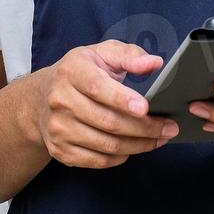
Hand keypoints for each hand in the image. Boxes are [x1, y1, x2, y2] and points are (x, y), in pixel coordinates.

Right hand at [28, 40, 178, 168]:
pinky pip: (98, 160)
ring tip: (159, 139)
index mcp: (72, 71)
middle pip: (108, 121)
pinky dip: (121, 157)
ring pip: (106, 145)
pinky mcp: (60, 150)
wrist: (43, 97)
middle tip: (169, 128)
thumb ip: (130, 55)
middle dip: (144, 128)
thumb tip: (155, 63)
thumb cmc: (83, 72)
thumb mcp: (104, 53)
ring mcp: (58, 128)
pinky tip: (134, 147)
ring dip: (139, 145)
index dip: (122, 99)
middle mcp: (60, 100)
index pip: (98, 87)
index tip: (146, 108)